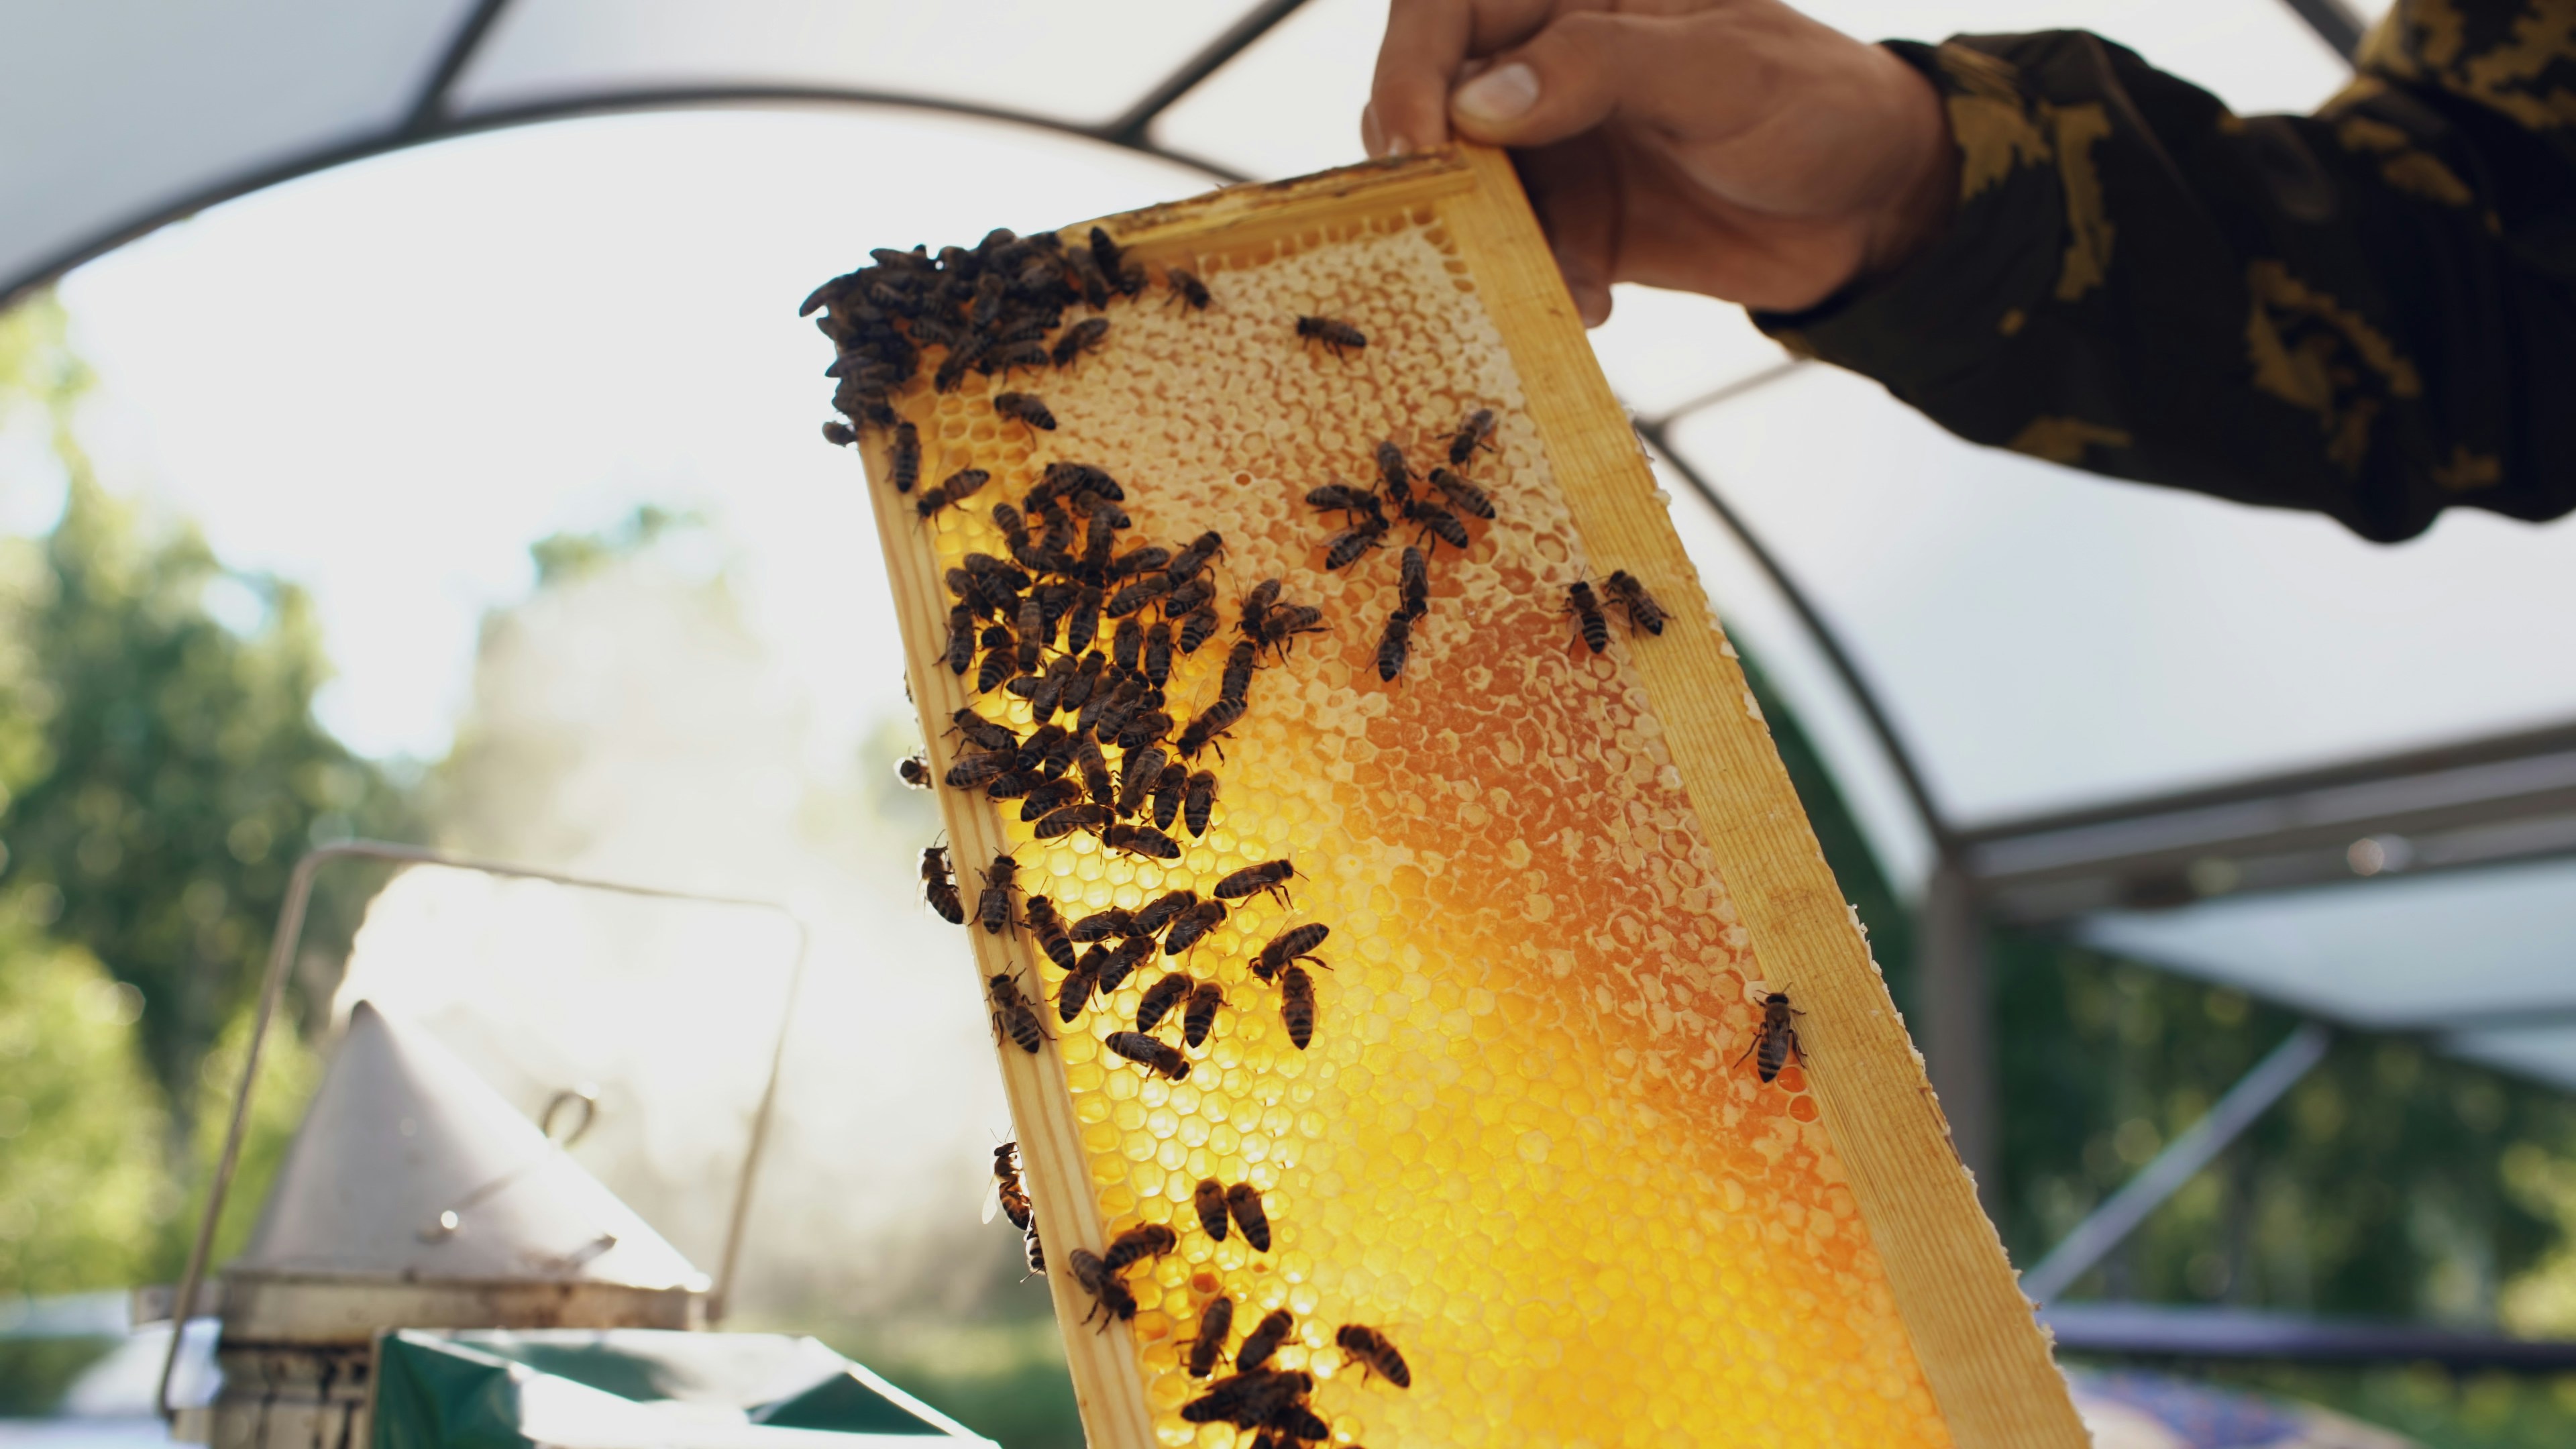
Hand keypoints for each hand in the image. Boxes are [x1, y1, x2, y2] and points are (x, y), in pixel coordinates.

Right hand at [1365, 0, 1956, 320]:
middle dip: (1431, 170)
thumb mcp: (1722, 70)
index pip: (1450, 6)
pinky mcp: (1573, 224)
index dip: (1410, 65)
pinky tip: (1592, 301)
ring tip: (1546, 275)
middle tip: (1452, 225)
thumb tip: (1478, 101)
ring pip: (1463, 190)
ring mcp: (1555, 147)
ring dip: (1484, 244)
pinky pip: (1516, 258)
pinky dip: (1539, 286)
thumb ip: (1601, 69)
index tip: (1412, 140)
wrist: (1876, 205)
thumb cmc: (1817, 101)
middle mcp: (1547, 63)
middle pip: (1430, 101)